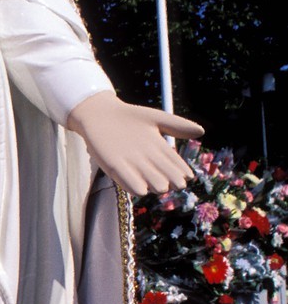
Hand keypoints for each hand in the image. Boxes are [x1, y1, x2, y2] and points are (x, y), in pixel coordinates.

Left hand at [66, 91, 202, 195]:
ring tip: (161, 186)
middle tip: (177, 183)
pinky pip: (127, 181)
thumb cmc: (129, 117)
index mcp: (159, 150)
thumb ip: (177, 125)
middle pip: (163, 176)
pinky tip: (141, 189)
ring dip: (155, 184)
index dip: (181, 170)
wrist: (101, 114)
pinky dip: (134, 185)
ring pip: (148, 182)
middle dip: (170, 180)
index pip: (174, 164)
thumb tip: (202, 131)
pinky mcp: (114, 167)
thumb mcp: (155, 118)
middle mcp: (147, 162)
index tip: (187, 176)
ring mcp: (131, 166)